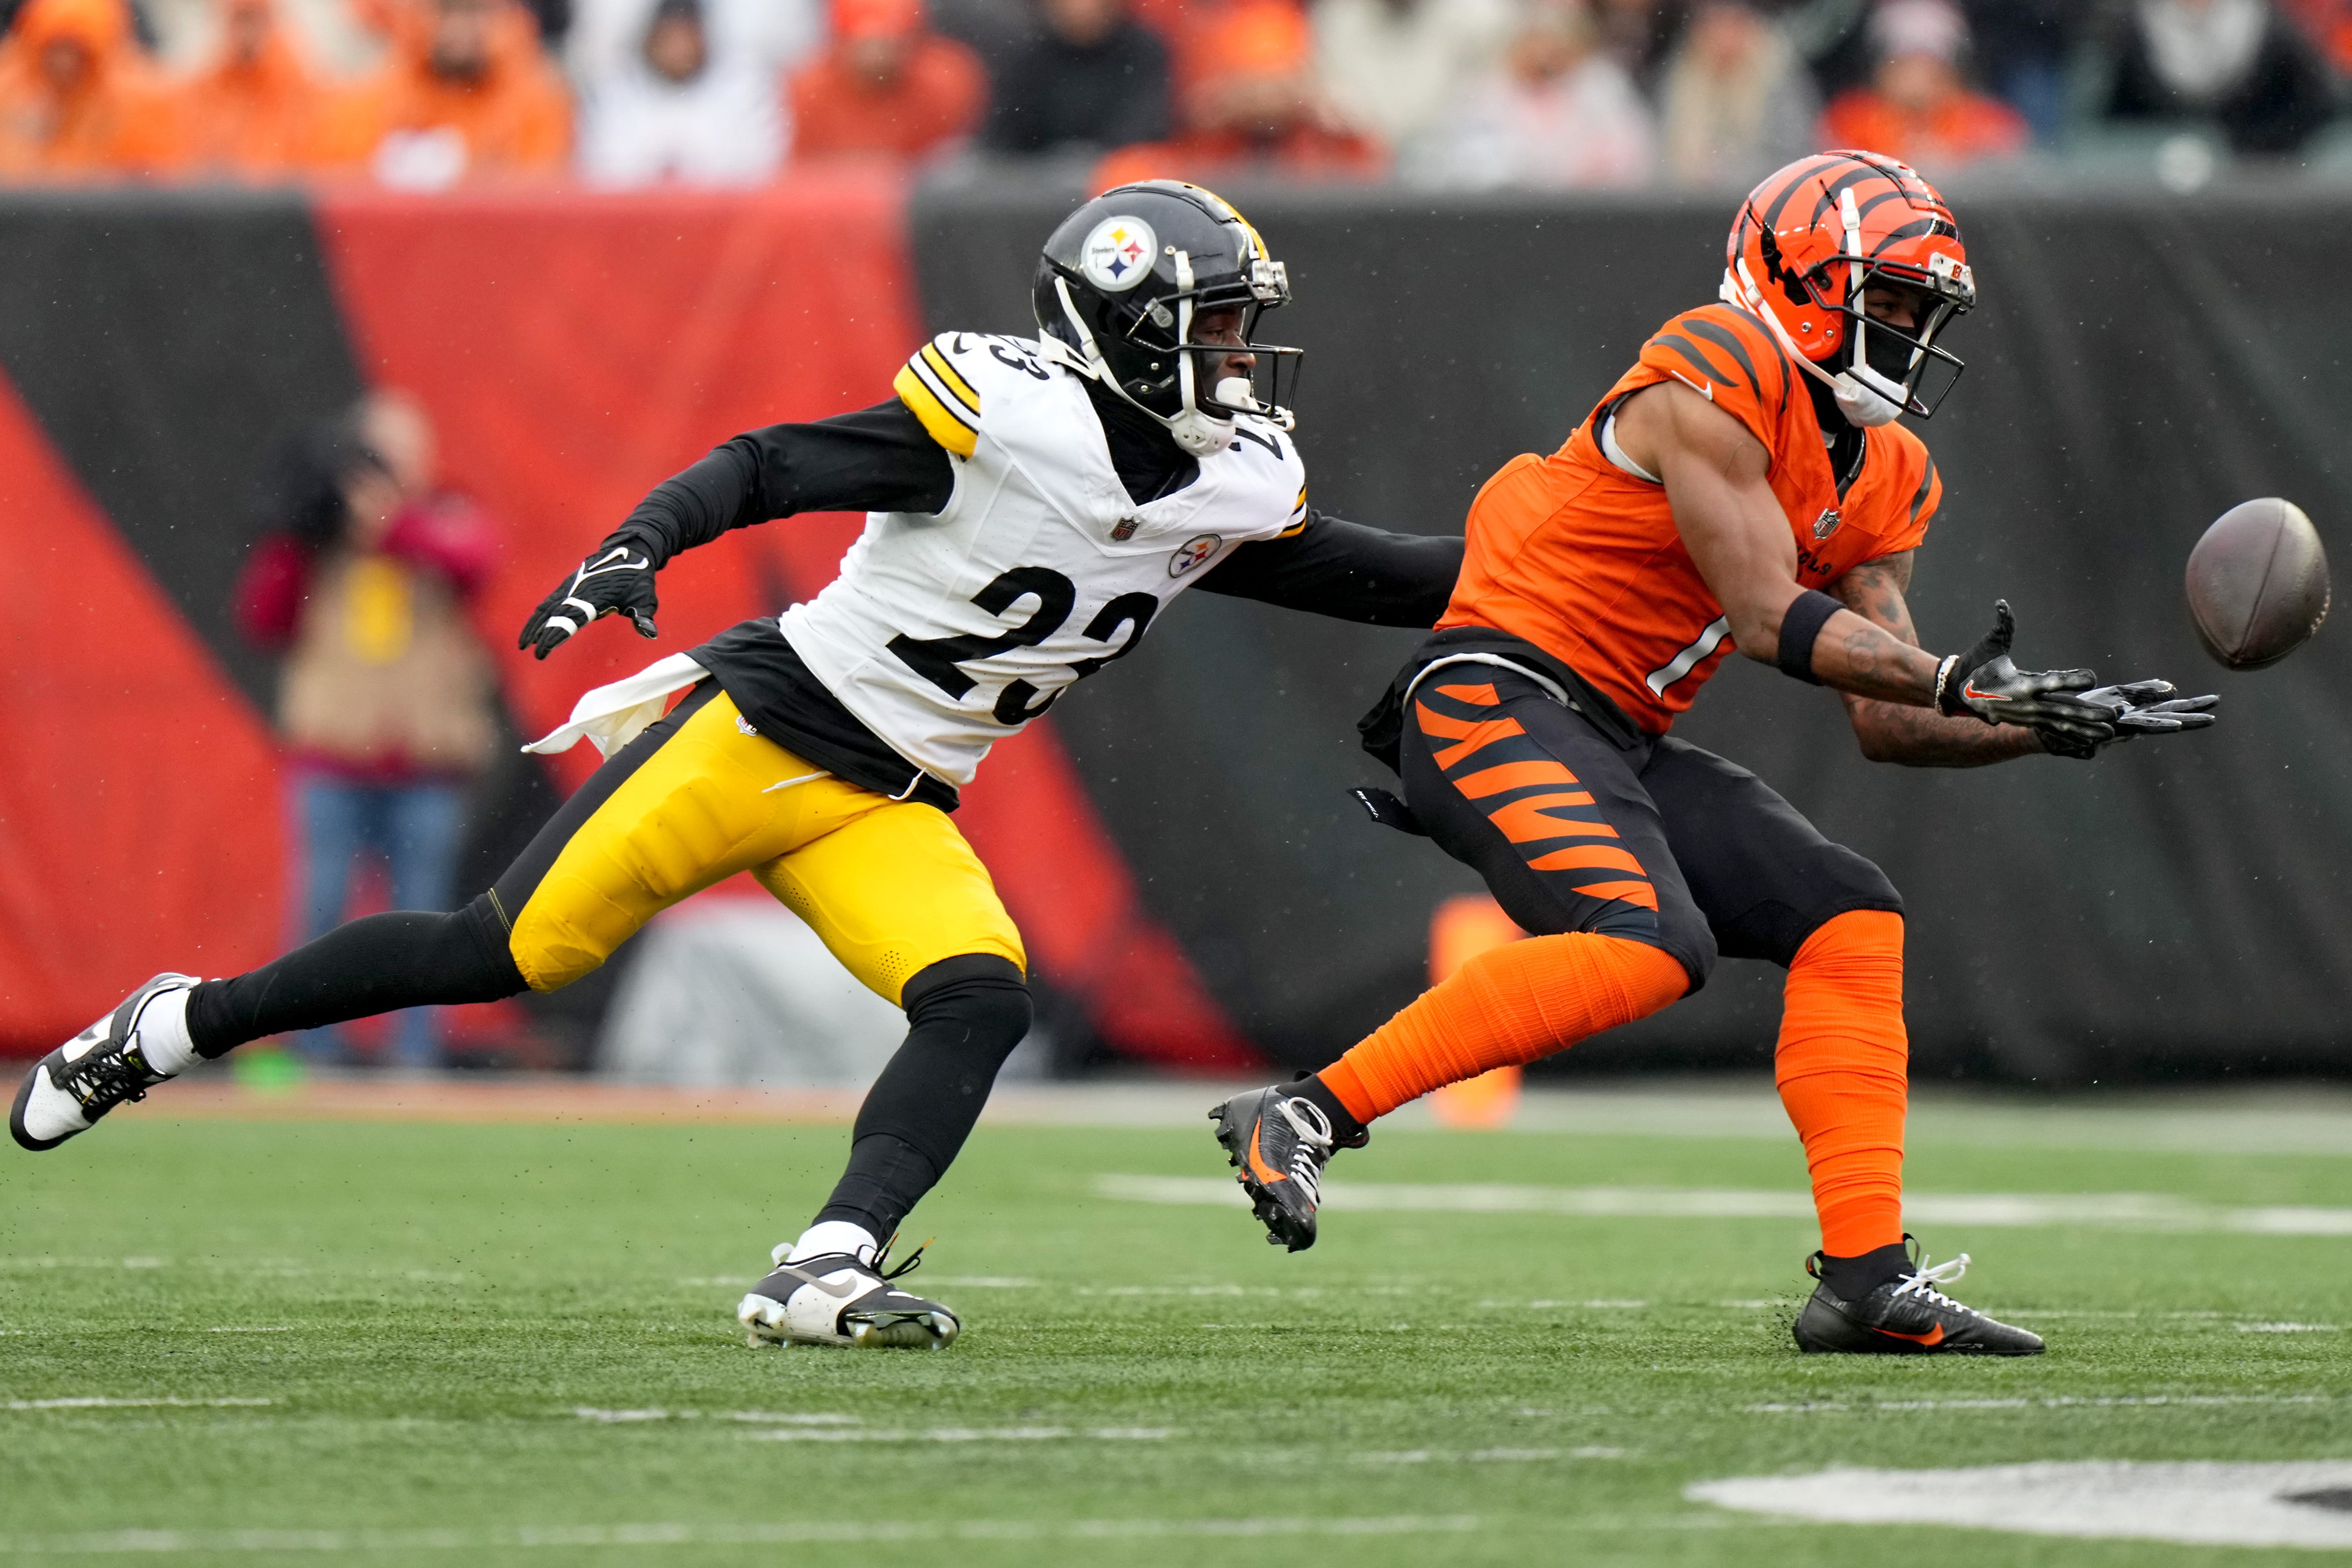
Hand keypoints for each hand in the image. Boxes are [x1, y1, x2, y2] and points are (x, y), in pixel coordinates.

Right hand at [519, 542, 658, 659]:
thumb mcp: (645, 598)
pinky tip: (533, 625)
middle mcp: (578, 591)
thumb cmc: (638, 578)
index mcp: (594, 597)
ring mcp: (571, 586)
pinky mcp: (569, 584)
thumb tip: (650, 632)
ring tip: (523, 643)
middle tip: (531, 652)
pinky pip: (549, 601)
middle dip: (540, 634)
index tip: (542, 651)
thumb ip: (643, 616)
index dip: (554, 636)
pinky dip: (539, 614)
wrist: (630, 551)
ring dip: (534, 624)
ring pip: (546, 607)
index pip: (569, 620)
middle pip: (554, 615)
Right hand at [1933, 600, 2113, 748]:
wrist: (1958, 691)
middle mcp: (2026, 704)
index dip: (2072, 680)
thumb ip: (2003, 625)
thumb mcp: (1990, 644)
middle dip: (2089, 713)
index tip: (2093, 678)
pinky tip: (2091, 742)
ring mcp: (2028, 716)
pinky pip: (2053, 732)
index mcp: (2019, 683)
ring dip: (2087, 729)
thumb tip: (2002, 604)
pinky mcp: (2028, 722)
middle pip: (2062, 710)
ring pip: (2061, 725)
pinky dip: (2072, 737)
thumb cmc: (1978, 664)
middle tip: (2112, 714)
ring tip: (2109, 733)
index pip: (2050, 682)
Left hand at [2036, 680, 2219, 759]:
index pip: (2171, 708)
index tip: (2215, 700)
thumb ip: (2144, 691)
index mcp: (2139, 712)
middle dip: (2189, 718)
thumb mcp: (2119, 695)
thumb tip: (2171, 688)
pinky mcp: (2101, 728)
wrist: (2058, 721)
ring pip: (2148, 726)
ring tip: (2188, 723)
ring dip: (2168, 724)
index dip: (2193, 705)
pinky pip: (2122, 726)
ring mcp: (2118, 726)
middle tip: (2213, 717)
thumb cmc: (2089, 709)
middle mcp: (2132, 721)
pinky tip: (2153, 723)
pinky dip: (2139, 723)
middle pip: (2166, 718)